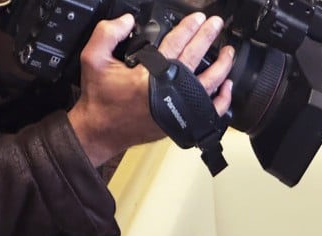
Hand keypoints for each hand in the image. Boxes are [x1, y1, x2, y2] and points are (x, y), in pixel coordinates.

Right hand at [67, 13, 234, 166]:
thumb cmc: (100, 97)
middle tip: (217, 25)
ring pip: (210, 82)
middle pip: (197, 58)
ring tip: (228, 51)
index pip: (176, 43)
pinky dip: (222, 98)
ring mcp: (181, 106)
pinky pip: (211, 110)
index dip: (188, 28)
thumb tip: (127, 20)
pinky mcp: (184, 120)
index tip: (198, 18)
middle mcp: (171, 89)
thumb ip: (107, 34)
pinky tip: (227, 85)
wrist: (103, 130)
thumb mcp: (93, 58)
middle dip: (208, 37)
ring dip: (222, 65)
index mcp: (152, 73)